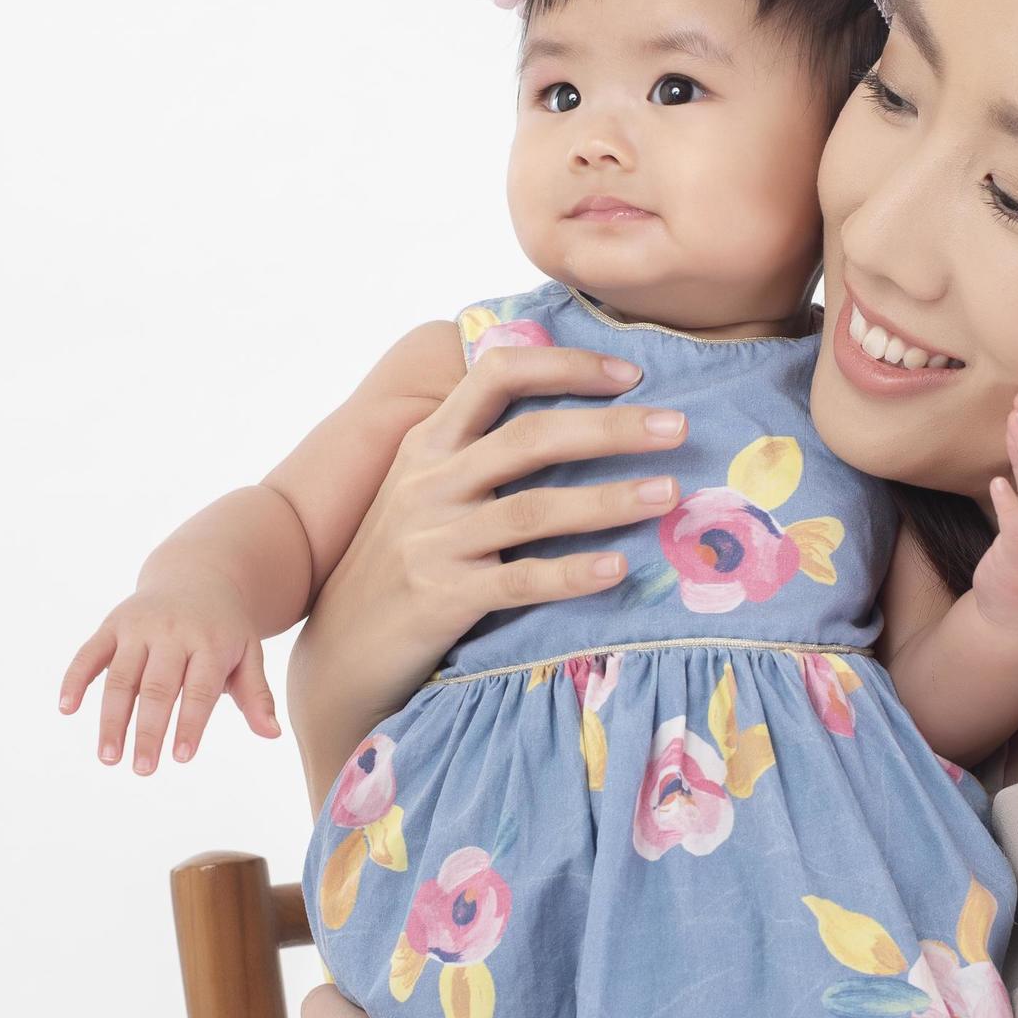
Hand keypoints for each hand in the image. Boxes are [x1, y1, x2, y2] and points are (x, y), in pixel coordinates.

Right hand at [60, 556, 277, 771]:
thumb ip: (257, 694)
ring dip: (111, 719)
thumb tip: (272, 734)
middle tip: (143, 769)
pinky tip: (66, 709)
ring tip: (108, 757)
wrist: (198, 575)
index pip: (198, 689)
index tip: (181, 757)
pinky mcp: (112, 624)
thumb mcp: (248, 653)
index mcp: (209, 643)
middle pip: (156, 687)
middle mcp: (172, 633)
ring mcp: (138, 627)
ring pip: (120, 677)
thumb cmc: (225, 628)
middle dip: (148, 730)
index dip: (189, 723)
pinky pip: (89, 653)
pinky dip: (75, 679)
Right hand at [287, 343, 689, 800]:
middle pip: (529, 436)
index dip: (566, 365)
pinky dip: (573, 573)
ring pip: (533, 508)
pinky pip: (521, 581)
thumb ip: (476, 453)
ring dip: (609, 498)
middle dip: (610, 427)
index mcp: (427, 444)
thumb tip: (571, 416)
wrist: (339, 652)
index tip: (630, 374)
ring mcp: (432, 541)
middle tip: (677, 427)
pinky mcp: (441, 599)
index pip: (497, 373)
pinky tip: (619, 569)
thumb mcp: (422, 494)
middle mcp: (427, 483)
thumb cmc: (398, 565)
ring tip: (670, 493)